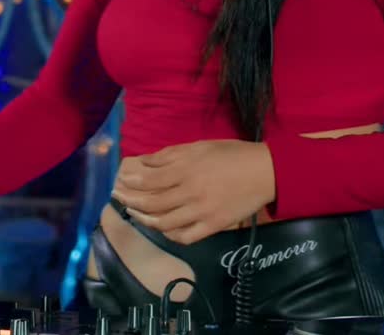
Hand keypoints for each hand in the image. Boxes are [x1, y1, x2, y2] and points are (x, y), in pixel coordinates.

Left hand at [110, 140, 274, 244]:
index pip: (150, 180)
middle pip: (152, 203)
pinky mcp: (212, 226)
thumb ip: (170, 155)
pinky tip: (163, 229)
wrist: (264, 172)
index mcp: (187, 170)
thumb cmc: (231, 155)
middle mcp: (190, 192)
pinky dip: (170, 235)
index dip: (132, 183)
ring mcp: (201, 212)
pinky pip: (185, 237)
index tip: (120, 182)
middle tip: (119, 199)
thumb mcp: (199, 147)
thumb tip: (144, 162)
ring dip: (145, 220)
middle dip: (131, 201)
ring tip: (135, 215)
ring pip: (164, 223)